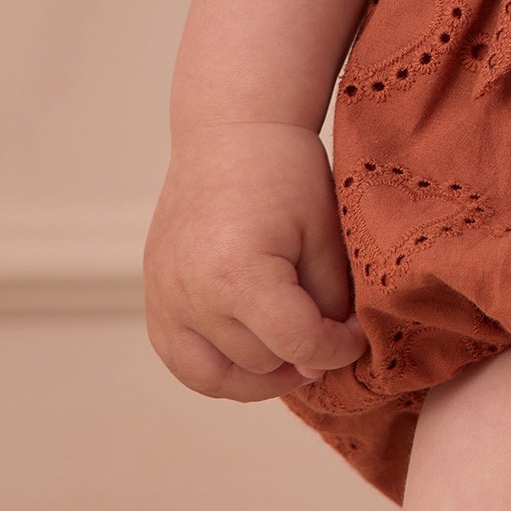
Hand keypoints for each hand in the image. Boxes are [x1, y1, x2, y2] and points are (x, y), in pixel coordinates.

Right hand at [143, 121, 368, 401]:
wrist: (230, 132)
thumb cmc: (285, 174)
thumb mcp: (323, 236)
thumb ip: (328, 303)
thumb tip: (322, 362)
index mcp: (237, 274)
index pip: (296, 345)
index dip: (338, 348)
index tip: (357, 335)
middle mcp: (190, 295)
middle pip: (259, 363)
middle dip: (303, 355)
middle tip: (329, 330)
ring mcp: (164, 301)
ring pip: (216, 379)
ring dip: (260, 376)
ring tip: (294, 353)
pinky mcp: (153, 300)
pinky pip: (183, 362)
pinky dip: (219, 368)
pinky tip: (254, 348)